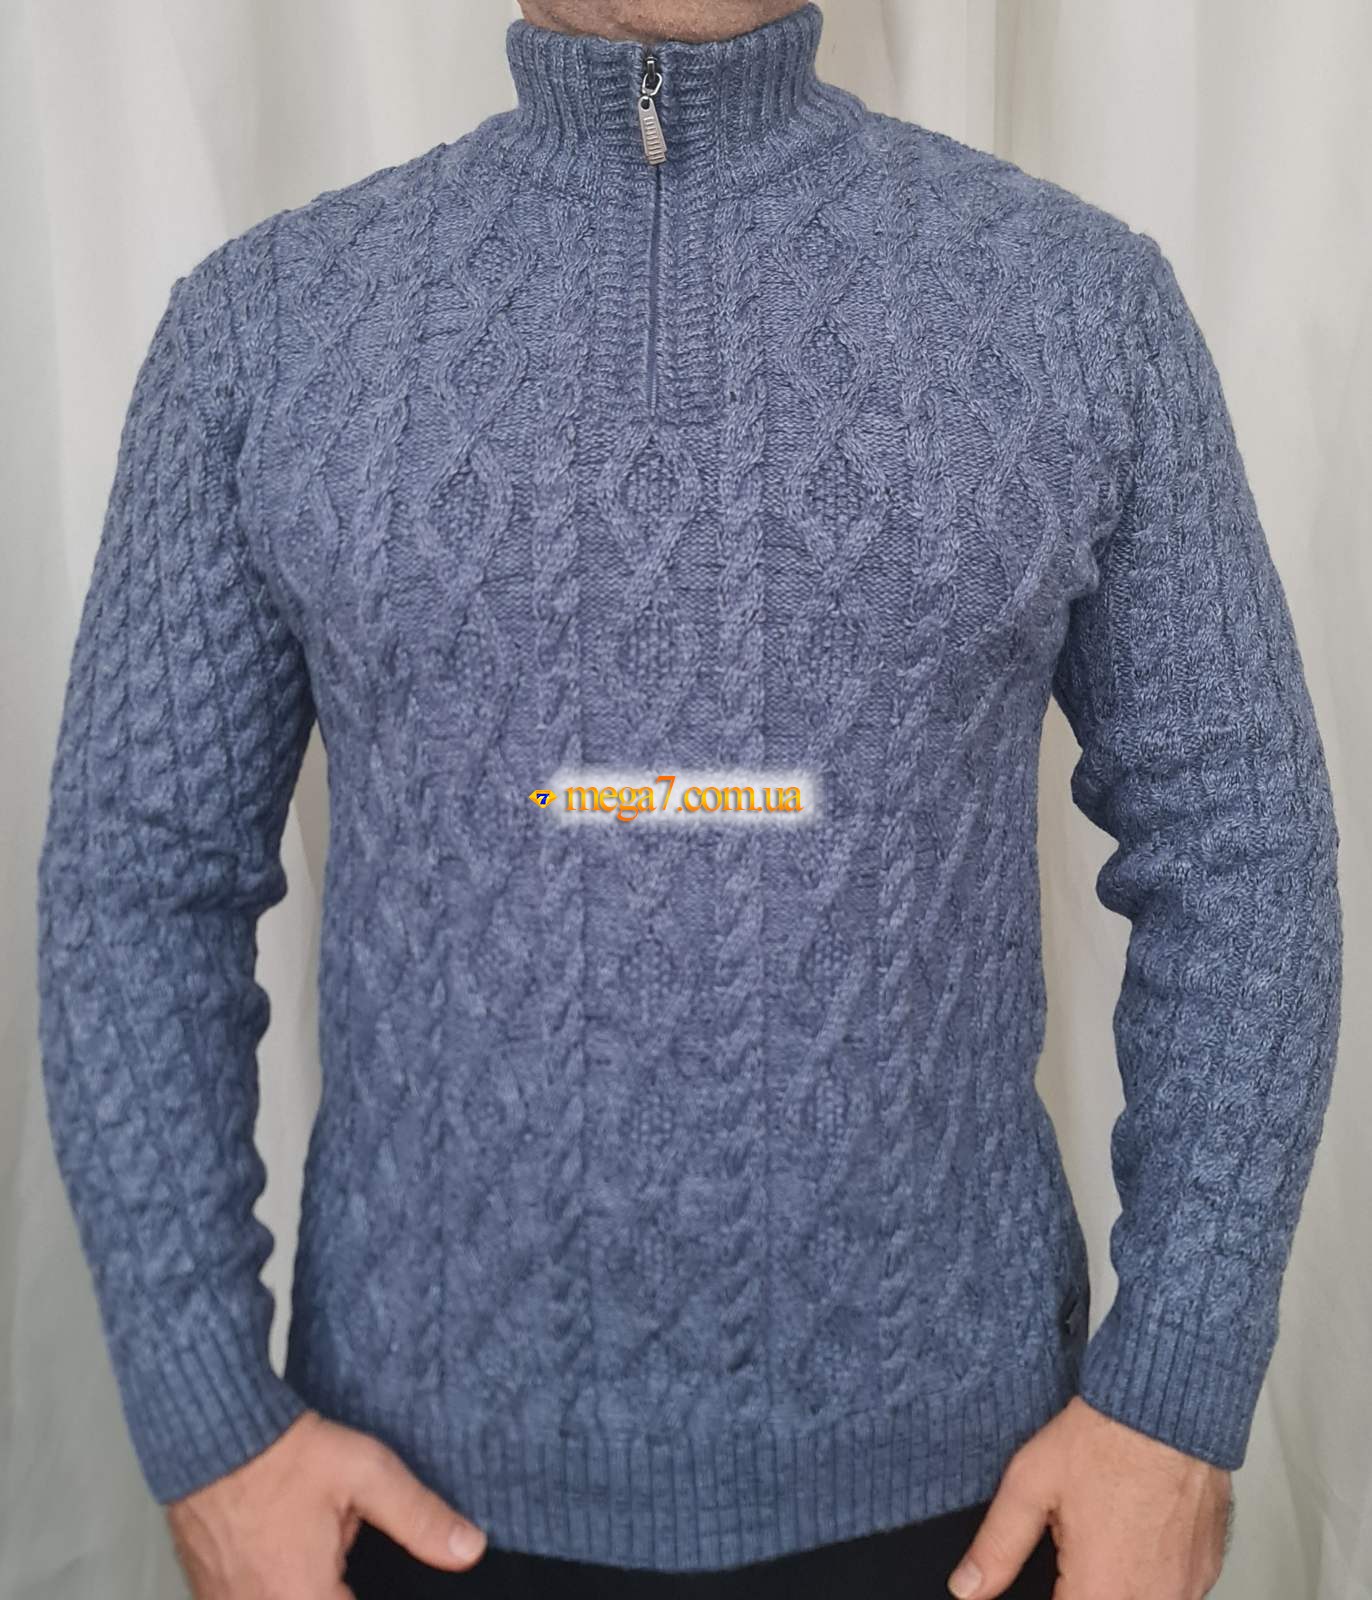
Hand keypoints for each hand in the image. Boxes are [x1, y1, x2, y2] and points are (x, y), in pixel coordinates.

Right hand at [165, 1408, 486, 1597]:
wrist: (210, 1432)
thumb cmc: (283, 1452)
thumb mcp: (365, 1473)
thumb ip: (418, 1517)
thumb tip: (469, 1550)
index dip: (386, 1594)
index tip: (383, 1575)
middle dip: (343, 1590)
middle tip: (349, 1555)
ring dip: (316, 1588)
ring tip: (325, 1556)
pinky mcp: (212, 1596)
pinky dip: (285, 1587)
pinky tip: (297, 1559)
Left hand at [946, 1396, 1232, 1597]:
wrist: (1168, 1406)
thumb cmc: (1105, 1438)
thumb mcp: (1030, 1483)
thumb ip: (997, 1546)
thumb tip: (967, 1588)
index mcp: (1102, 1590)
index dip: (1049, 1597)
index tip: (1045, 1580)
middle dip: (1080, 1591)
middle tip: (1072, 1555)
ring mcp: (1185, 1590)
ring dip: (1115, 1588)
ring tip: (1102, 1540)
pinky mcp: (1205, 1572)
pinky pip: (1172, 1594)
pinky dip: (1147, 1579)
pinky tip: (1132, 1540)